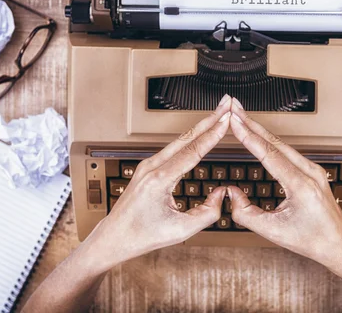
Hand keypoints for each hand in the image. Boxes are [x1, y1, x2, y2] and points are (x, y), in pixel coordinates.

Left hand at [87, 95, 232, 268]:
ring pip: (179, 140)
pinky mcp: (147, 168)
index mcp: (159, 180)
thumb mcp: (181, 230)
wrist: (115, 237)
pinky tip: (199, 134)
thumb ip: (208, 213)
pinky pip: (172, 148)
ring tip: (218, 116)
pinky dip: (190, 138)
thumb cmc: (142, 235)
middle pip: (186, 137)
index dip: (213, 134)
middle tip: (225, 104)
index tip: (226, 120)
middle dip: (209, 119)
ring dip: (200, 126)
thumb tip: (221, 194)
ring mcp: (148, 165)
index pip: (192, 151)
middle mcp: (151, 167)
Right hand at [227, 99, 341, 276]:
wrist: (338, 244)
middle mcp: (310, 173)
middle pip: (276, 141)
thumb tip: (231, 194)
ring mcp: (313, 170)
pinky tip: (260, 135)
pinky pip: (288, 151)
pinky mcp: (312, 171)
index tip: (235, 122)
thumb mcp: (273, 231)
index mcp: (301, 186)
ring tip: (242, 118)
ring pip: (282, 144)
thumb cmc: (312, 239)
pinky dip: (271, 140)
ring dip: (260, 130)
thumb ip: (246, 213)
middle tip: (235, 108)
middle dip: (252, 123)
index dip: (249, 136)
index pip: (270, 154)